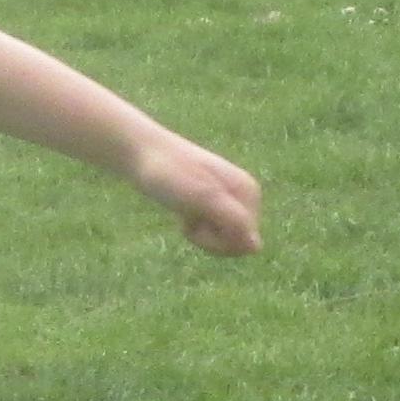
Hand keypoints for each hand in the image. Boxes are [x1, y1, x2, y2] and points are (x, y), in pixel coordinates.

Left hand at [125, 131, 261, 256]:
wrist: (142, 152)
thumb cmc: (169, 175)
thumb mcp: (201, 198)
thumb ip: (232, 220)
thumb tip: (256, 249)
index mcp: (249, 193)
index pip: (246, 244)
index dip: (218, 243)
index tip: (198, 222)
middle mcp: (245, 196)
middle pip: (235, 244)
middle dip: (209, 239)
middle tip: (188, 217)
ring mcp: (229, 200)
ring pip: (222, 240)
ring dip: (200, 235)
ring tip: (185, 212)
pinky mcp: (212, 203)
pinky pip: (211, 233)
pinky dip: (194, 229)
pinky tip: (183, 214)